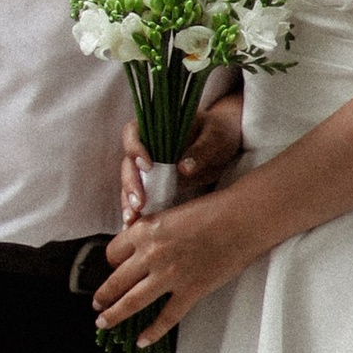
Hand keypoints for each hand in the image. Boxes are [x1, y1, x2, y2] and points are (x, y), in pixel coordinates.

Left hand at [94, 190, 260, 345]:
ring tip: (104, 322)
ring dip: (114, 314)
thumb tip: (141, 244)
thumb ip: (153, 230)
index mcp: (145, 231)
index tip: (113, 268)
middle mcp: (151, 254)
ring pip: (132, 302)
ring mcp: (170, 276)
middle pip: (116, 280)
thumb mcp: (172, 212)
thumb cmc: (213, 209)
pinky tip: (142, 341)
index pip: (113, 252)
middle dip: (103, 295)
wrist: (243, 219)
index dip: (111, 262)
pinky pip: (165, 318)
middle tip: (96, 304)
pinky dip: (152, 332)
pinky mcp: (190, 291)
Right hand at [119, 93, 245, 222]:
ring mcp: (149, 167)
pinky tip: (133, 226)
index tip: (148, 167)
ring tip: (132, 220)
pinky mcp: (154, 185)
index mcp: (155, 125)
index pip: (133, 132)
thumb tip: (183, 168)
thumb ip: (201, 149)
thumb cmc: (219, 132)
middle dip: (131, 184)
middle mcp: (147, 146)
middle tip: (139, 203)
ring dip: (128, 201)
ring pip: (130, 183)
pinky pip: (140, 197)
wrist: (225, 145)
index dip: (135, 148)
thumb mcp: (216, 135)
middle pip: (128, 163)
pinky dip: (135, 212)